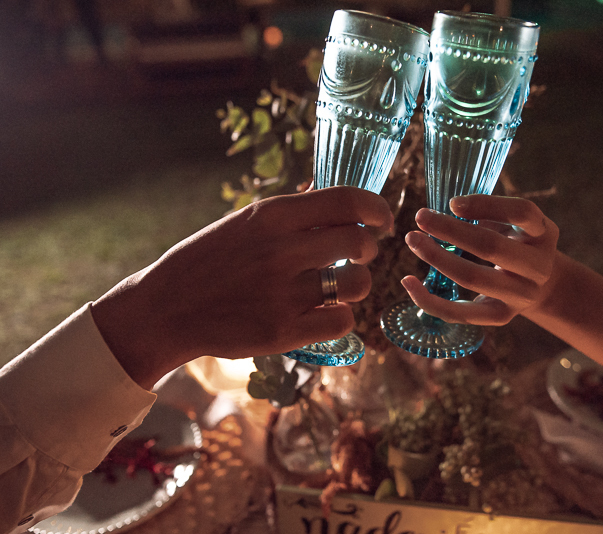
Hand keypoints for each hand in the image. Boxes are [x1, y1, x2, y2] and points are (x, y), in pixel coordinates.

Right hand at [91, 186, 392, 388]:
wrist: (165, 308)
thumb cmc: (209, 260)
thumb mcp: (244, 222)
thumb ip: (293, 214)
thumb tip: (344, 204)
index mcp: (271, 216)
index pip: (349, 202)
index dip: (377, 210)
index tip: (381, 220)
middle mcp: (280, 251)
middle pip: (360, 242)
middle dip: (368, 249)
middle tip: (359, 256)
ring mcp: (283, 294)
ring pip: (358, 284)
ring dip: (358, 284)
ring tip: (340, 286)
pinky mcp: (283, 332)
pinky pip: (342, 321)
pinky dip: (341, 316)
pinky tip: (324, 312)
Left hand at [401, 194, 557, 325]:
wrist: (541, 286)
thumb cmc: (518, 243)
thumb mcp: (515, 223)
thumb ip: (489, 212)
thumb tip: (450, 209)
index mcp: (543, 234)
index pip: (522, 212)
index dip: (486, 204)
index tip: (452, 202)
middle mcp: (538, 267)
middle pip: (490, 246)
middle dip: (450, 230)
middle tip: (421, 217)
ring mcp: (521, 295)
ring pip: (473, 278)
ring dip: (436, 258)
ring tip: (413, 240)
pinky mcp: (501, 316)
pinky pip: (460, 313)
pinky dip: (429, 300)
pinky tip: (408, 281)